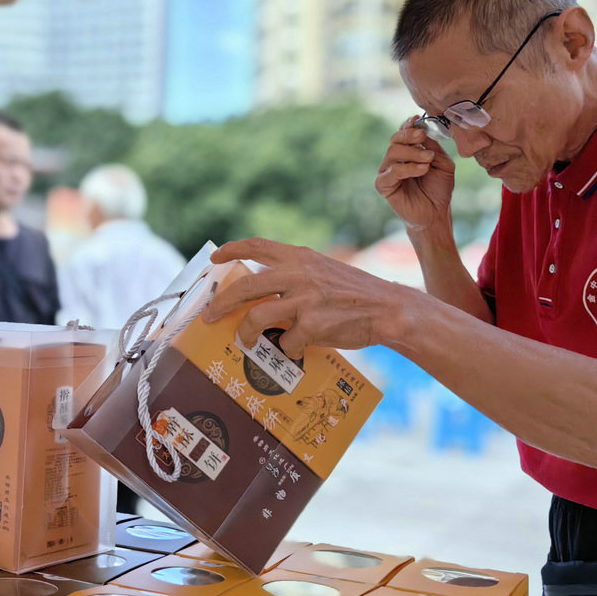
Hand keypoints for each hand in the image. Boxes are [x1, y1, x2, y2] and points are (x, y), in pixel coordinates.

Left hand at [201, 237, 409, 358]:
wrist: (387, 308)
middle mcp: (298, 274)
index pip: (257, 246)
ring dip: (246, 334)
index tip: (214, 257)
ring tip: (246, 342)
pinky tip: (295, 349)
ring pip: (256, 318)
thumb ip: (294, 274)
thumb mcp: (323, 270)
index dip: (232, 249)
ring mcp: (304, 300)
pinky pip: (285, 342)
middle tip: (209, 316)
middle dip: (221, 303)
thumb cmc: (354, 293)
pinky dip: (287, 349)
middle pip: (244, 287)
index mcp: (299, 256)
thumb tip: (259, 290)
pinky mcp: (312, 326)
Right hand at [375, 118, 455, 232]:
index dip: (408, 125)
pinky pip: (391, 171)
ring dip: (413, 154)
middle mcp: (395, 159)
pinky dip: (407, 168)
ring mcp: (387, 171)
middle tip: (422, 138)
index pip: (403, 133)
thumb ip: (433, 147)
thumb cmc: (439, 189)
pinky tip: (422, 170)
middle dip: (409, 136)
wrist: (436, 214)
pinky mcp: (383, 185)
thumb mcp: (443, 163)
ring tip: (428, 161)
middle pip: (395, 139)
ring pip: (393, 152)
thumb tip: (423, 131)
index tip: (417, 120)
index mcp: (408, 152)